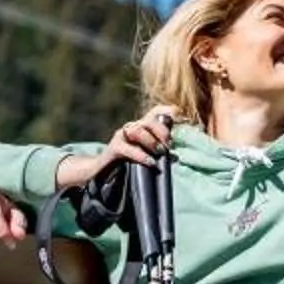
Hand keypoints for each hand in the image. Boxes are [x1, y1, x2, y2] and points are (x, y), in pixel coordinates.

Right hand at [53, 106, 181, 190]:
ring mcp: (121, 136)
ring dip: (151, 141)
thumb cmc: (126, 162)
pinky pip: (127, 148)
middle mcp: (131, 127)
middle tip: (169, 144)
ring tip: (161, 152)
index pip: (155, 112)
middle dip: (162, 130)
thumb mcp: (145, 155)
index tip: (182, 117)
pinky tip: (151, 162)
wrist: (101, 172)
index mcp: (142, 127)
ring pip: (137, 130)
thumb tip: (176, 157)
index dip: (168, 111)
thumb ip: (159, 153)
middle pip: (148, 120)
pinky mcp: (113, 148)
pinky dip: (141, 155)